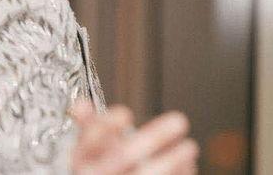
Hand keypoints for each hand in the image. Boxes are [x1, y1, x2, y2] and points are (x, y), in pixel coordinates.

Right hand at [68, 99, 199, 173]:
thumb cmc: (100, 168)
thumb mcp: (88, 148)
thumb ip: (89, 125)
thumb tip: (82, 103)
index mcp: (82, 161)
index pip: (91, 140)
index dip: (107, 125)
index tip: (125, 113)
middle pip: (124, 155)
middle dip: (154, 136)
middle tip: (179, 120)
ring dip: (172, 160)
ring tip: (190, 146)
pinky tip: (187, 165)